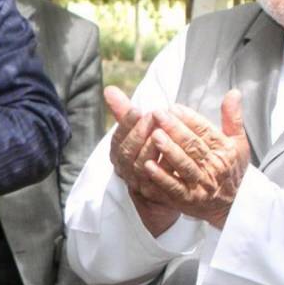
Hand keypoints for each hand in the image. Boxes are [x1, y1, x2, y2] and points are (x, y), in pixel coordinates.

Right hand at [105, 86, 179, 236]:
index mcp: (119, 154)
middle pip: (127, 153)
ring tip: (162, 132)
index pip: (117, 138)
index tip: (137, 109)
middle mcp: (125, 170)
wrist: (165, 193)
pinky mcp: (154, 195)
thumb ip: (125, 113)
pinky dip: (164, 167)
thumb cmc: (150, 155)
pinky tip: (174, 153)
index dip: (125, 123)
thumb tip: (109, 89)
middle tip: (153, 116)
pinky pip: (157, 182)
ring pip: (139, 167)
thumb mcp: (138, 132)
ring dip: (150, 148)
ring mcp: (139, 184)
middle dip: (139, 133)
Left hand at [137, 91, 249, 228]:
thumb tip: (234, 92)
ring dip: (168, 150)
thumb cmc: (231, 169)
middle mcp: (214, 167)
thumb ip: (232, 118)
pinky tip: (147, 165)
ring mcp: (201, 184)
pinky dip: (161, 177)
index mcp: (225, 150)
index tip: (173, 107)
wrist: (233, 205)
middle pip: (193, 145)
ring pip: (183, 164)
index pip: (206, 131)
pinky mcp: (188, 200)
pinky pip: (173, 187)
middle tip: (157, 114)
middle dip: (175, 129)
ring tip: (153, 135)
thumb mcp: (237, 143)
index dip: (189, 118)